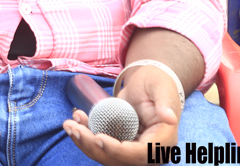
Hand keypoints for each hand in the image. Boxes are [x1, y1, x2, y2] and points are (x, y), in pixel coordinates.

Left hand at [63, 66, 178, 164]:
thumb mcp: (162, 88)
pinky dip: (87, 136)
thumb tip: (170, 118)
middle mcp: (148, 150)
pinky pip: (101, 145)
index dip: (118, 150)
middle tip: (73, 127)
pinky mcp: (121, 142)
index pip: (139, 154)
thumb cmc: (158, 82)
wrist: (150, 81)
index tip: (98, 138)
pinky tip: (76, 121)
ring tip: (70, 123)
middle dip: (93, 146)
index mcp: (162, 141)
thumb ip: (166, 103)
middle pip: (118, 158)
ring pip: (106, 155)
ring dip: (85, 142)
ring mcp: (133, 148)